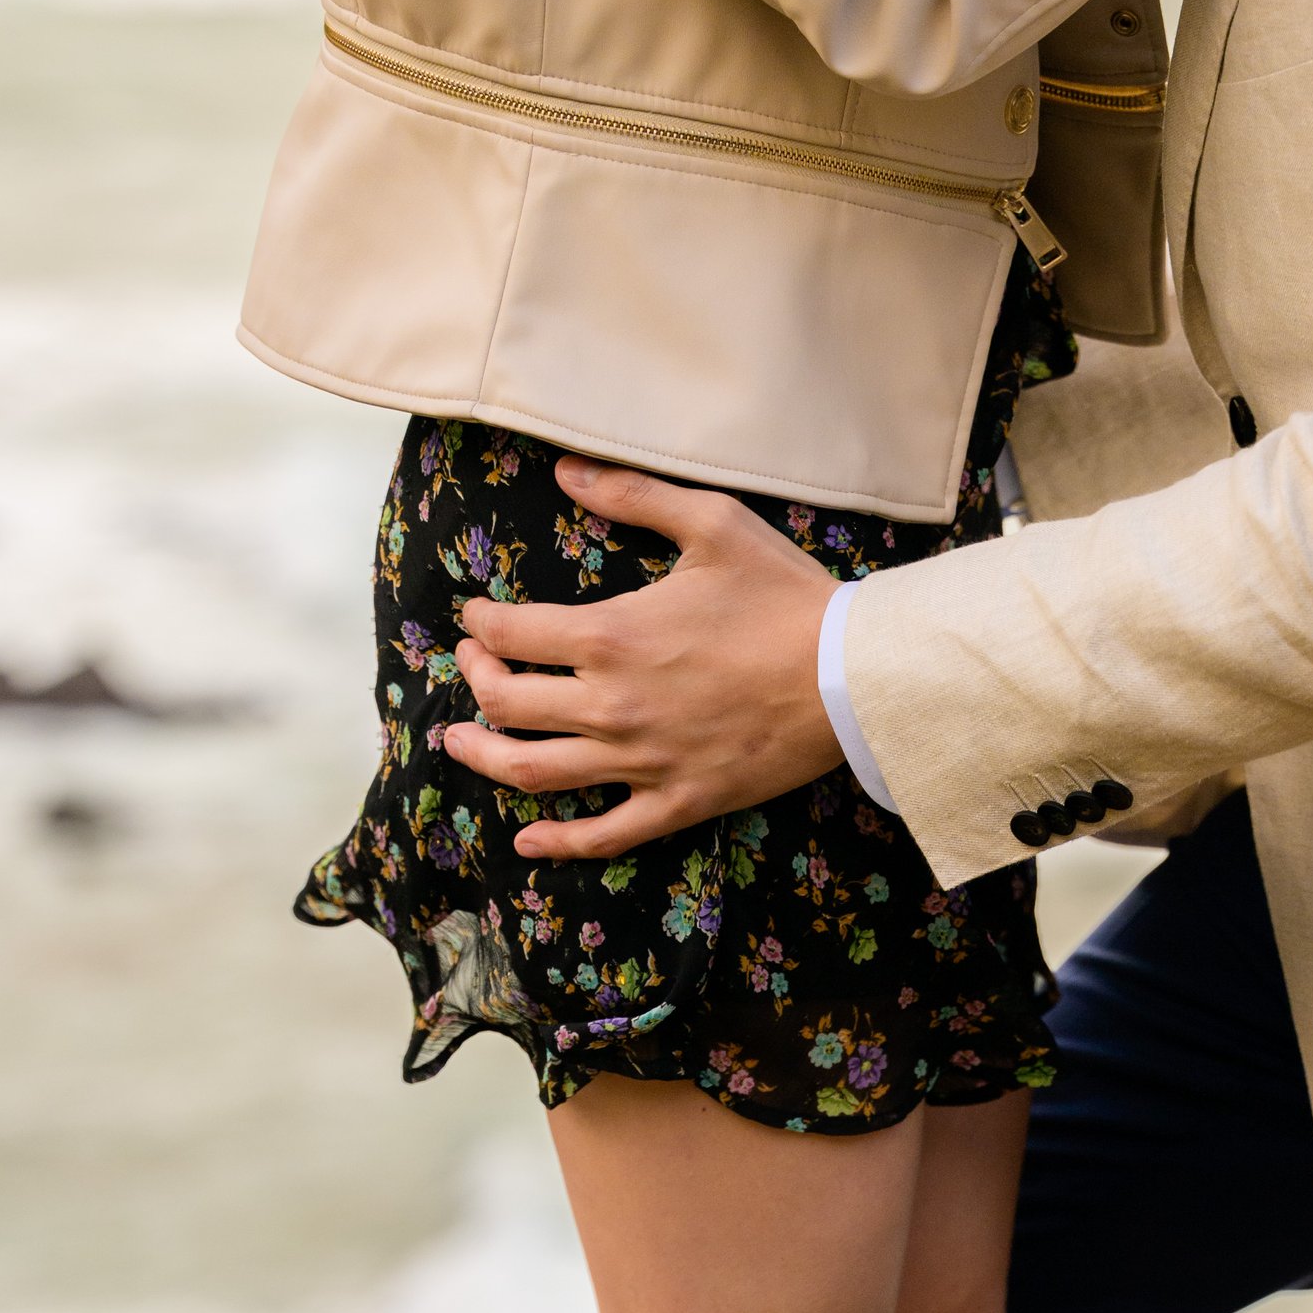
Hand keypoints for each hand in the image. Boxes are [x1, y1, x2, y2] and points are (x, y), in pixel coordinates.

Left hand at [439, 459, 842, 861]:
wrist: (851, 676)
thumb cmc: (784, 596)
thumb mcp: (711, 523)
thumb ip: (632, 496)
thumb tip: (565, 470)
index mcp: (609, 636)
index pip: (509, 634)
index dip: (480, 622)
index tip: (479, 617)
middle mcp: (610, 706)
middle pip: (505, 704)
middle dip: (476, 680)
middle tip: (476, 667)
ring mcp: (640, 762)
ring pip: (533, 772)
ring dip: (484, 758)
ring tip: (461, 745)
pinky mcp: (677, 802)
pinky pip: (603, 834)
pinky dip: (558, 841)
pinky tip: (528, 839)